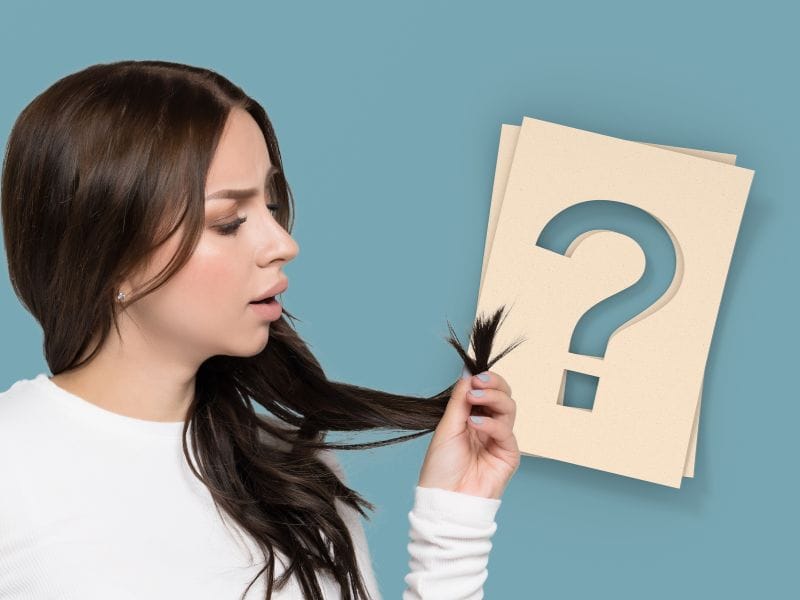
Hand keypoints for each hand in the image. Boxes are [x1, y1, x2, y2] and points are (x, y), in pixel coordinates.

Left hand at [417, 367, 519, 499]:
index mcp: (472, 418)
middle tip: (478, 382)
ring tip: (474, 398)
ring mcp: (499, 440)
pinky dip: (491, 424)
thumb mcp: (446, 427)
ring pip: (509, 408)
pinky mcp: (508, 455)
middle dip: (493, 384)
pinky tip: (475, 424)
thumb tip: (467, 374)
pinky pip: (506, 431)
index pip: (487, 391)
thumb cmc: (441, 468)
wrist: (445, 499)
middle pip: (503, 395)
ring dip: (492, 398)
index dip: (484, 380)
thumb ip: (459, 401)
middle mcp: (489, 426)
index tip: (473, 375)